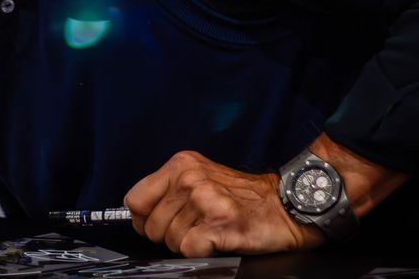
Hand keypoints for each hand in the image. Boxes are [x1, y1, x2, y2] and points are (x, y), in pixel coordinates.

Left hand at [125, 150, 320, 256]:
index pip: (134, 200)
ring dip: (188, 244)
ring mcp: (203, 200)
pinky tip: (218, 239)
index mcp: (180, 165)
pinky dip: (202, 252)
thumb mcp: (200, 177)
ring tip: (210, 230)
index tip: (156, 223)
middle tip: (195, 228)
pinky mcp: (218, 224)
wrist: (285, 205)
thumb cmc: (244, 196)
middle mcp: (189, 179)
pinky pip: (189, 251)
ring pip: (170, 241)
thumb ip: (168, 190)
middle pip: (151, 226)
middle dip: (169, 235)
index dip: (143, 219)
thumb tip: (137, 215)